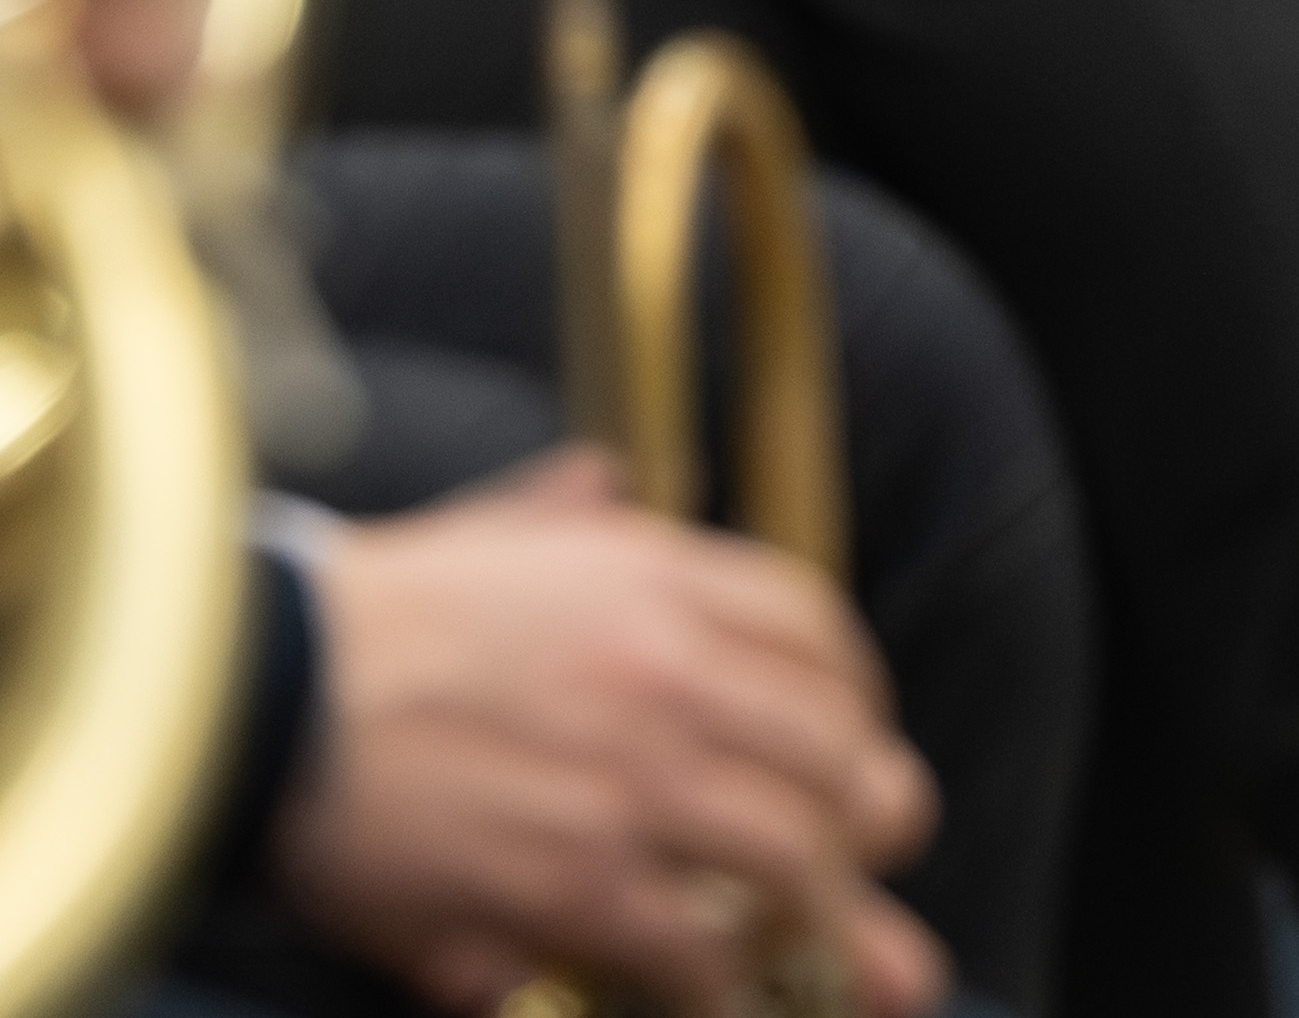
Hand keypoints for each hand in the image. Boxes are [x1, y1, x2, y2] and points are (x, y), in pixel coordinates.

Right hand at [269, 462, 939, 1017]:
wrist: (276, 688)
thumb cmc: (375, 618)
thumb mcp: (495, 531)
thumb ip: (569, 510)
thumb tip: (607, 481)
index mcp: (656, 577)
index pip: (816, 630)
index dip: (856, 696)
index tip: (854, 739)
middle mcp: (668, 671)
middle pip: (832, 747)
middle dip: (872, 812)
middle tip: (873, 852)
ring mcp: (630, 780)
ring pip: (791, 853)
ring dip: (823, 912)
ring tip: (831, 948)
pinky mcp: (575, 882)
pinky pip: (697, 947)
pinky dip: (726, 983)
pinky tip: (725, 998)